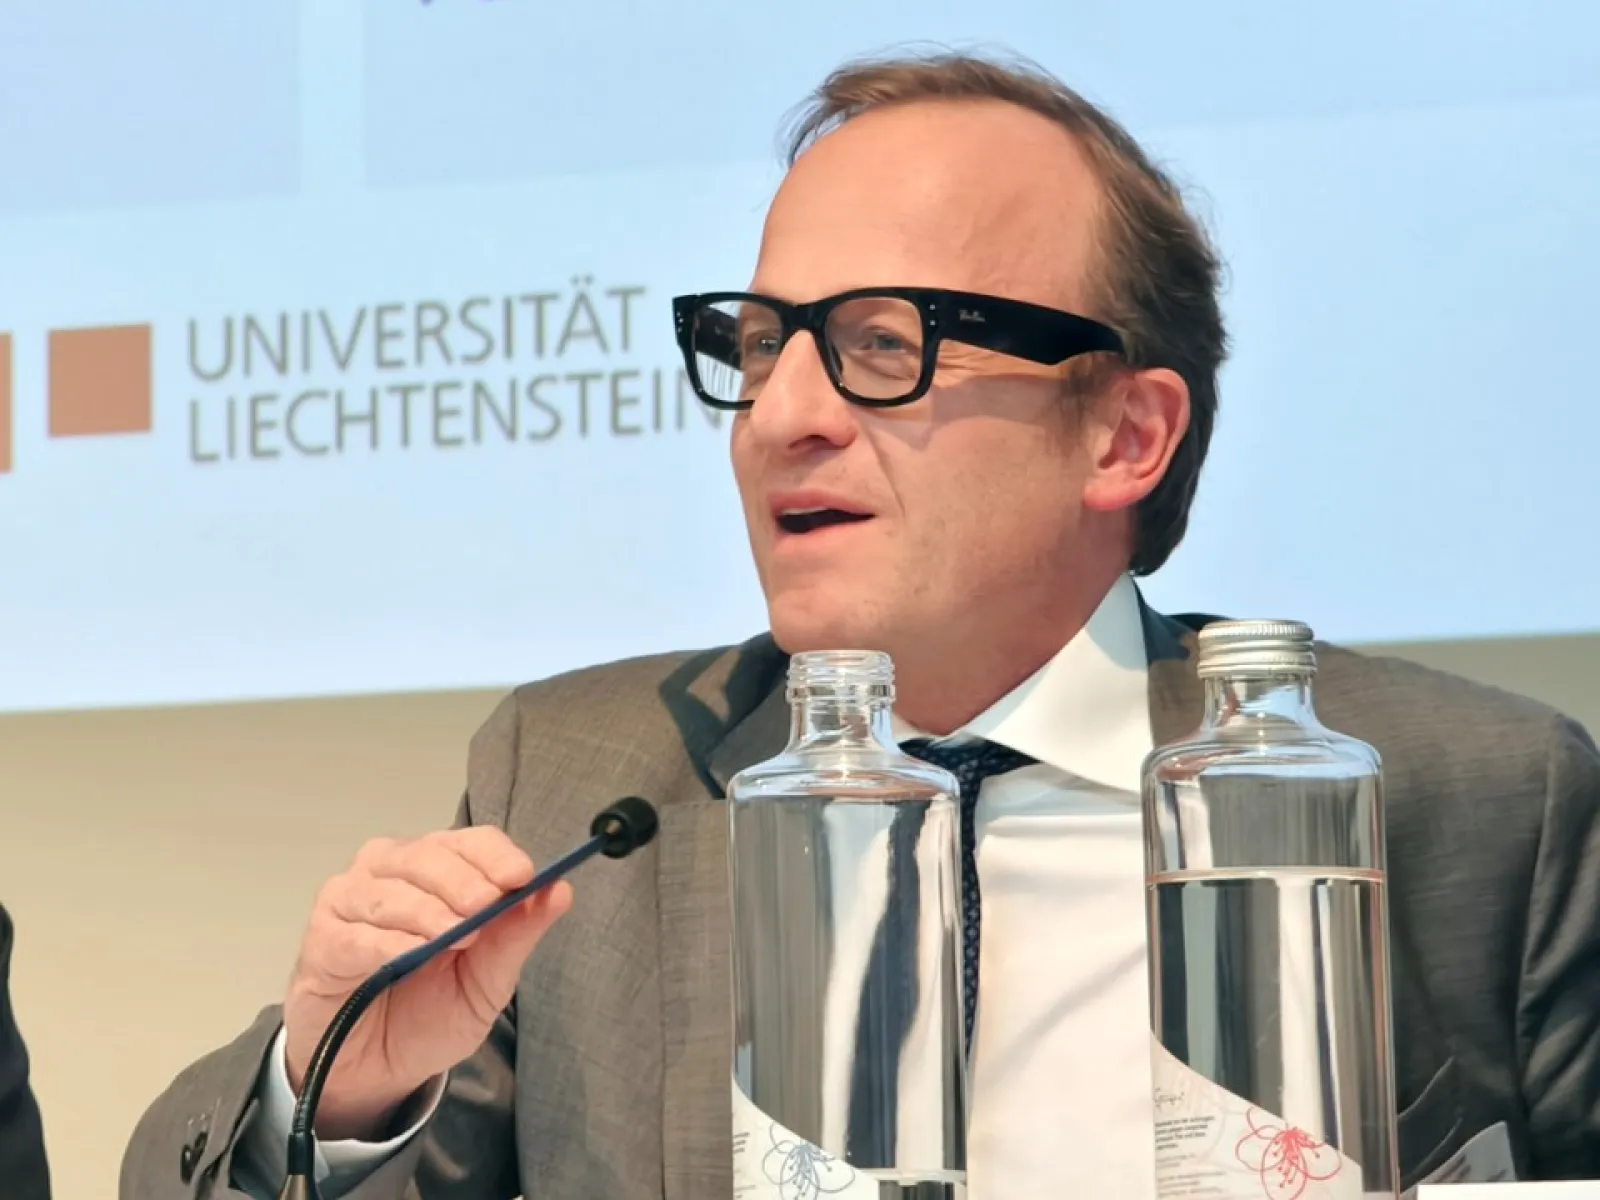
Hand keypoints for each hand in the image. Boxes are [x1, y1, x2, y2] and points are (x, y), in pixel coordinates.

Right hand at [282, 826, 570, 1139]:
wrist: (373, 1068)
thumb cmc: (430, 1014)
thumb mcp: (487, 982)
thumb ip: (517, 936)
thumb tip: (560, 891)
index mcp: (440, 871)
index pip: (470, 842)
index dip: (495, 855)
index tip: (522, 876)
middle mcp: (392, 871)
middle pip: (428, 855)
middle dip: (463, 879)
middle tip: (486, 906)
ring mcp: (351, 900)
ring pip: (390, 889)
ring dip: (427, 910)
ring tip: (457, 937)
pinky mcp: (321, 939)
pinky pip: (355, 934)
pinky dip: (386, 943)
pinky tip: (407, 957)